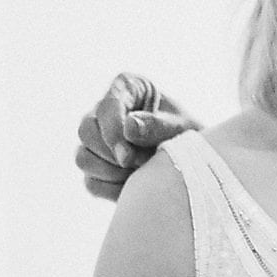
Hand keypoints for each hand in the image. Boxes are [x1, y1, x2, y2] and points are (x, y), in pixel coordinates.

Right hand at [75, 73, 198, 199]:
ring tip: (142, 171)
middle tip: (142, 162)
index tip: (127, 156)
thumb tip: (129, 126)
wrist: (193, 163)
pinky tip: (134, 183)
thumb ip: (157, 126)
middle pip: (86, 131)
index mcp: (127, 87)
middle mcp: (105, 111)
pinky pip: (91, 183)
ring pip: (83, 158)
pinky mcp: (96, 166)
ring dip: (113, 172)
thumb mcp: (181, 128)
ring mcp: (96, 139)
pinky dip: (113, 189)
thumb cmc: (188, 136)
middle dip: (112, 154)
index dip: (113, 132)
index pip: (106, 106)